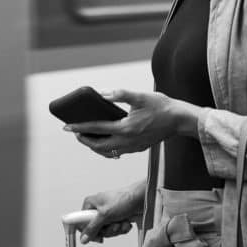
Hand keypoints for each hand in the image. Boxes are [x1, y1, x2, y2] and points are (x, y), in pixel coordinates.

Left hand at [64, 89, 195, 159]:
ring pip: (107, 151)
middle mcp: (128, 141)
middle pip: (99, 146)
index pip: (96, 129)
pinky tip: (106, 141)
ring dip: (95, 145)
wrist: (180, 120)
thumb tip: (102, 94)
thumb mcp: (140, 96)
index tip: (66, 126)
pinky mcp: (139, 148)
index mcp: (126, 128)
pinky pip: (117, 152)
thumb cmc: (161, 106)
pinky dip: (107, 149)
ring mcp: (134, 147)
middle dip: (84, 140)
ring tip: (87, 136)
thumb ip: (120, 95)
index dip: (79, 127)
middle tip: (75, 131)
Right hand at [80, 183, 143, 243]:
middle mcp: (98, 209)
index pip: (81, 222)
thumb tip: (83, 238)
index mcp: (91, 204)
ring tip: (122, 221)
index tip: (97, 237)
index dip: (88, 232)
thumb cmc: (124, 199)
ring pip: (106, 231)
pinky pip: (115, 230)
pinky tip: (126, 222)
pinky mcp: (116, 219)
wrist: (142, 199)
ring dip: (116, 229)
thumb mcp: (105, 215)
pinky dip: (122, 228)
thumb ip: (92, 228)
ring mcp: (107, 215)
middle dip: (107, 230)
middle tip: (113, 225)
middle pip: (95, 229)